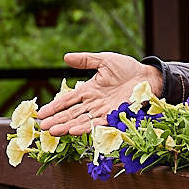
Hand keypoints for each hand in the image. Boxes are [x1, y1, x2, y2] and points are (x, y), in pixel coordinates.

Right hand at [37, 53, 162, 134]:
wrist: (147, 77)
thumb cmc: (127, 68)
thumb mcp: (104, 60)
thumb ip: (86, 60)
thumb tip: (66, 56)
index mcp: (89, 90)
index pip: (67, 100)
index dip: (54, 106)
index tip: (40, 113)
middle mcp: (93, 103)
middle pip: (71, 113)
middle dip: (56, 120)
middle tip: (41, 127)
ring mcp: (103, 111)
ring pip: (80, 120)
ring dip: (66, 127)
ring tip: (52, 132)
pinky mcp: (114, 116)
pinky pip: (97, 124)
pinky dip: (85, 128)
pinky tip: (73, 131)